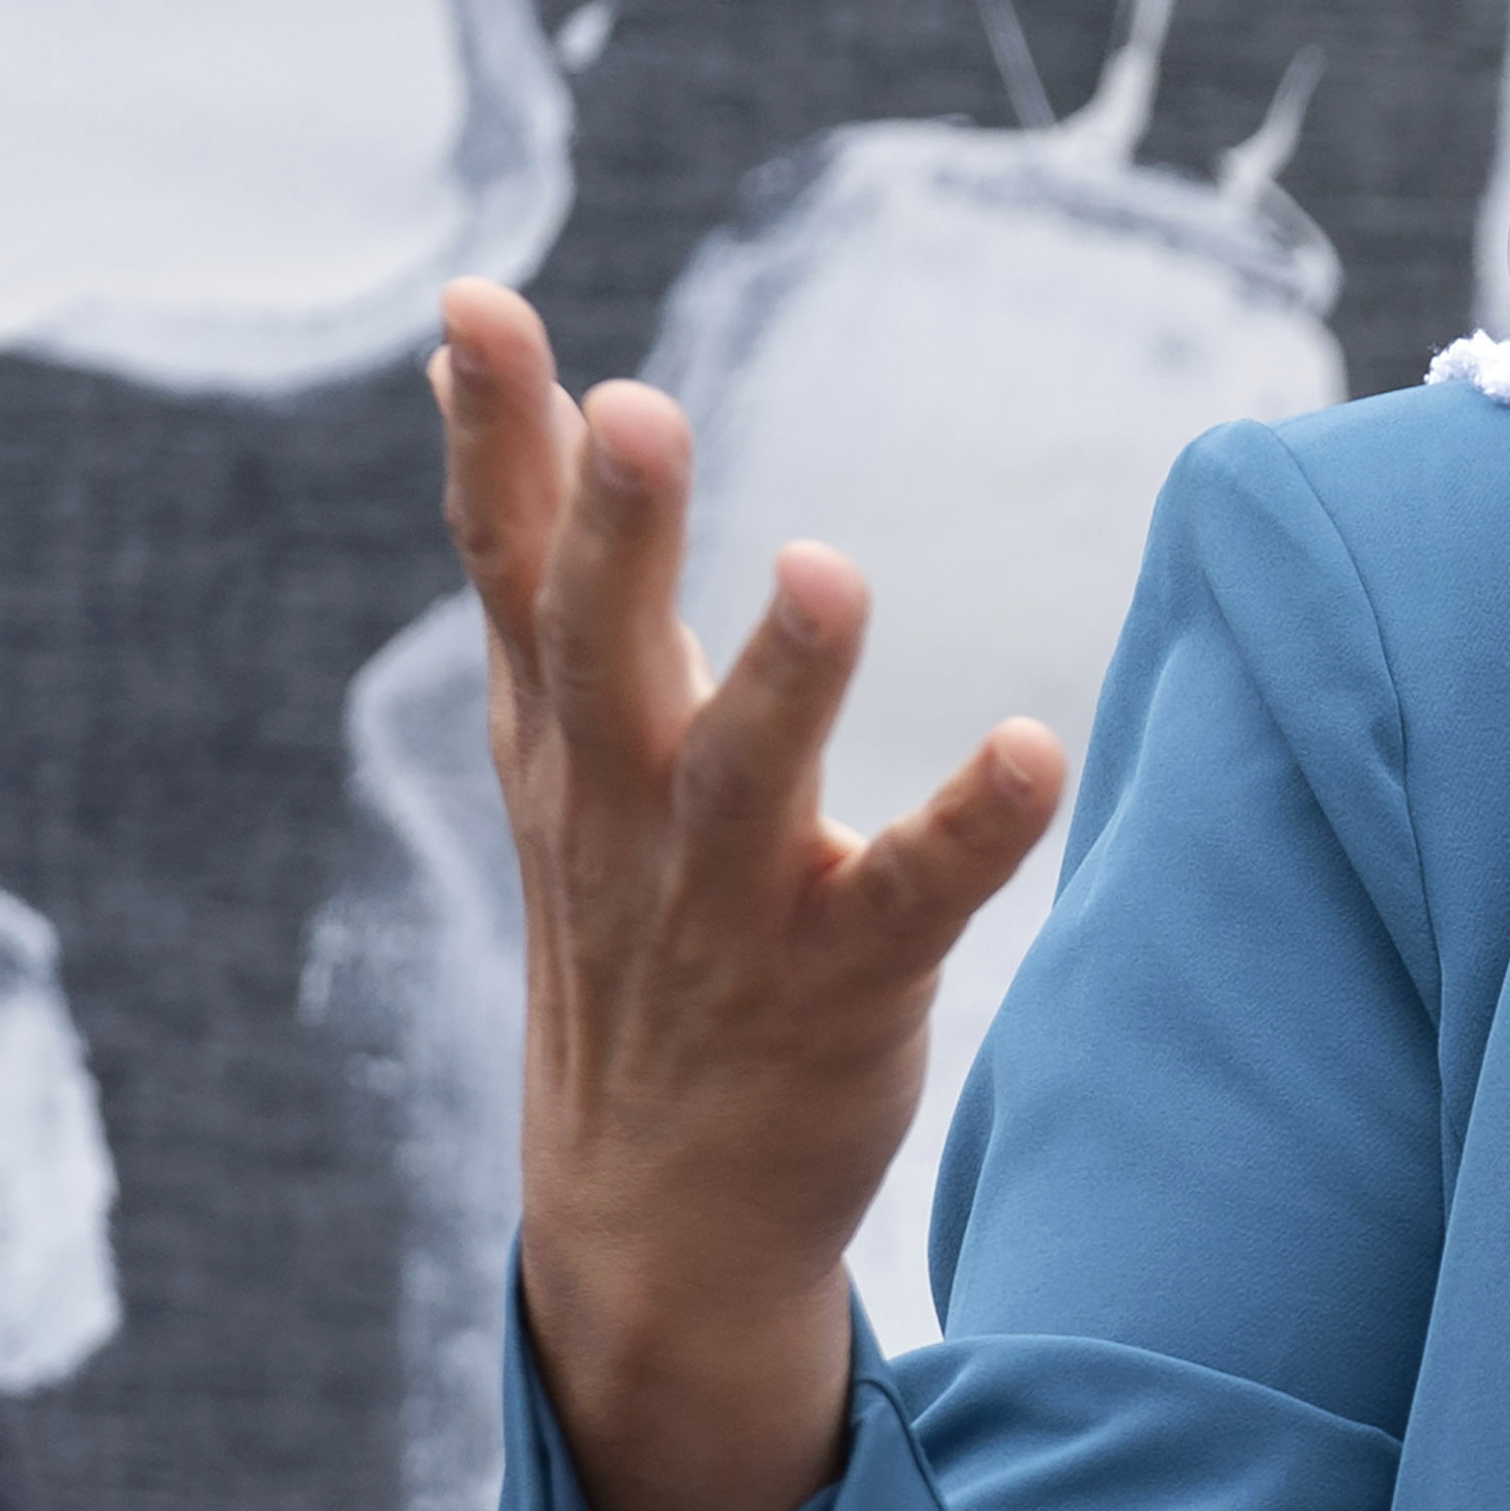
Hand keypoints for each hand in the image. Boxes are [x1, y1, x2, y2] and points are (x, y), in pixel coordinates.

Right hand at [432, 278, 1068, 1510]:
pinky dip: (972, 824)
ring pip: (746, 775)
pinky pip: (914, 892)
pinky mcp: (843, 980)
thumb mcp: (559, 745)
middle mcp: (626, 810)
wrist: (654, 1203)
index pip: (510, 568)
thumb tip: (496, 371)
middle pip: (603, 651)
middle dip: (611, 531)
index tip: (478, 307)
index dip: (495, 439)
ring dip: (785, 675)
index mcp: (564, 738)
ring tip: (825, 568)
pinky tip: (1030, 747)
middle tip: (632, 404)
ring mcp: (728, 902)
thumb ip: (540, 564)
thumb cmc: (626, 923)